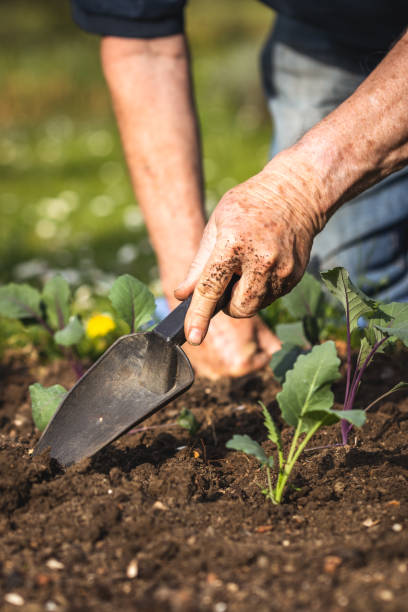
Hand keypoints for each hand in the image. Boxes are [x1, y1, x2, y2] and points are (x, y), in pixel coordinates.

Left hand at [175, 154, 325, 344]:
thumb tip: (183, 295)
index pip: (211, 288)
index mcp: (234, 244)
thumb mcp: (215, 226)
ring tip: (248, 266)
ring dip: (245, 297)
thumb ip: (198, 265)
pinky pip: (272, 298)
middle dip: (227, 304)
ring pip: (255, 306)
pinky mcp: (296, 277)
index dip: (199, 315)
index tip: (193, 338)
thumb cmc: (248, 206)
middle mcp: (262, 260)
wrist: (296, 193)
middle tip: (228, 280)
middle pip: (238, 308)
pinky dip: (261, 290)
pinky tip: (264, 265)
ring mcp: (283, 270)